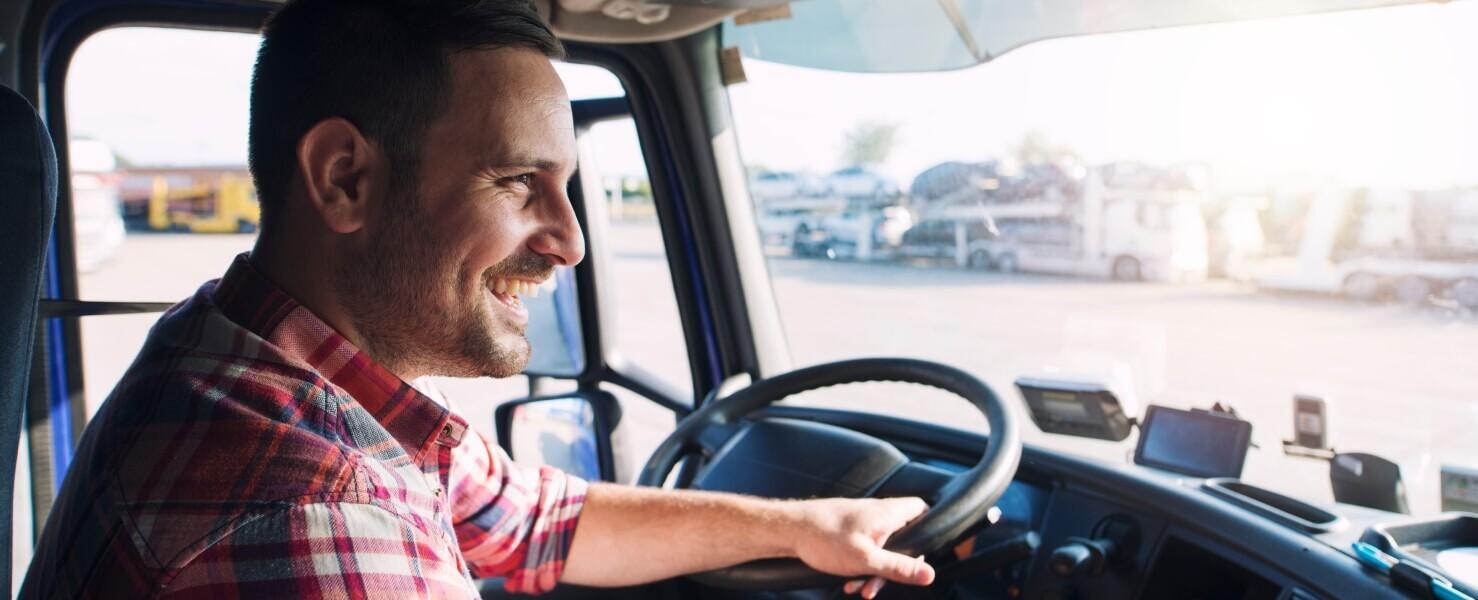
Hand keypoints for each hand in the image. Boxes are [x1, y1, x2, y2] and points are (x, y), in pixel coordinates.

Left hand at [790, 497, 934, 598]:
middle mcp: (877, 513)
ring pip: (881, 549)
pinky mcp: (848, 531)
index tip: (925, 551)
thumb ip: (899, 568)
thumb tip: (929, 574)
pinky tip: (848, 583)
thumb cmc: (824, 538)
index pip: (922, 509)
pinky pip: (864, 550)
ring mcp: (862, 522)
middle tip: (885, 581)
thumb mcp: (866, 560)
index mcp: (887, 514)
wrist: (788, 530)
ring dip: (874, 571)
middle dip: (895, 565)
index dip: (929, 527)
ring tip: (859, 588)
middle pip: (902, 538)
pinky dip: (860, 567)